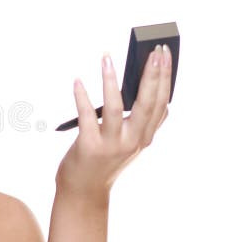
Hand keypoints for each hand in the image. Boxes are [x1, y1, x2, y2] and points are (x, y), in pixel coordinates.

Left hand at [55, 44, 171, 205]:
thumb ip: (137, 118)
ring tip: (107, 57)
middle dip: (151, 75)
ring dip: (111, 81)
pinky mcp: (89, 147)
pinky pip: (86, 116)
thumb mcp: (128, 141)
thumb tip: (142, 83)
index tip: (164, 53)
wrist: (84, 191)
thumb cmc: (104, 159)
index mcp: (145, 137)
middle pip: (146, 103)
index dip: (165, 78)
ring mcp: (112, 145)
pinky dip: (82, 97)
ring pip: (115, 108)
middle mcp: (133, 141)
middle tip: (152, 50)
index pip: (161, 103)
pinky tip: (78, 81)